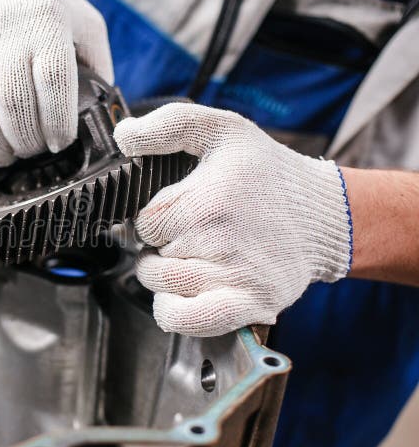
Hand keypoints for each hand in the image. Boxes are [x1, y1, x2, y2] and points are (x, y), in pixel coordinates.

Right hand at [0, 0, 112, 172]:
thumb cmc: (38, 1)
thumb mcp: (80, 18)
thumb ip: (96, 62)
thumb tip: (102, 112)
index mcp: (45, 21)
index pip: (53, 82)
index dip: (58, 122)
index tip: (61, 143)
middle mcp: (4, 34)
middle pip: (16, 105)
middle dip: (28, 141)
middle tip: (35, 152)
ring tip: (10, 157)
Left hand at [113, 104, 352, 336]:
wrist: (323, 214)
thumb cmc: (267, 173)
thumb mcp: (221, 129)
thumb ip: (168, 124)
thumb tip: (124, 135)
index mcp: (208, 200)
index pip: (145, 223)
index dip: (157, 218)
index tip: (182, 210)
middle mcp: (220, 242)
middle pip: (151, 257)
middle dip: (164, 246)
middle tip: (197, 232)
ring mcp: (235, 278)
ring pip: (162, 287)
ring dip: (169, 276)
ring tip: (199, 256)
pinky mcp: (250, 305)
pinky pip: (186, 321)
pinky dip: (174, 312)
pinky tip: (186, 293)